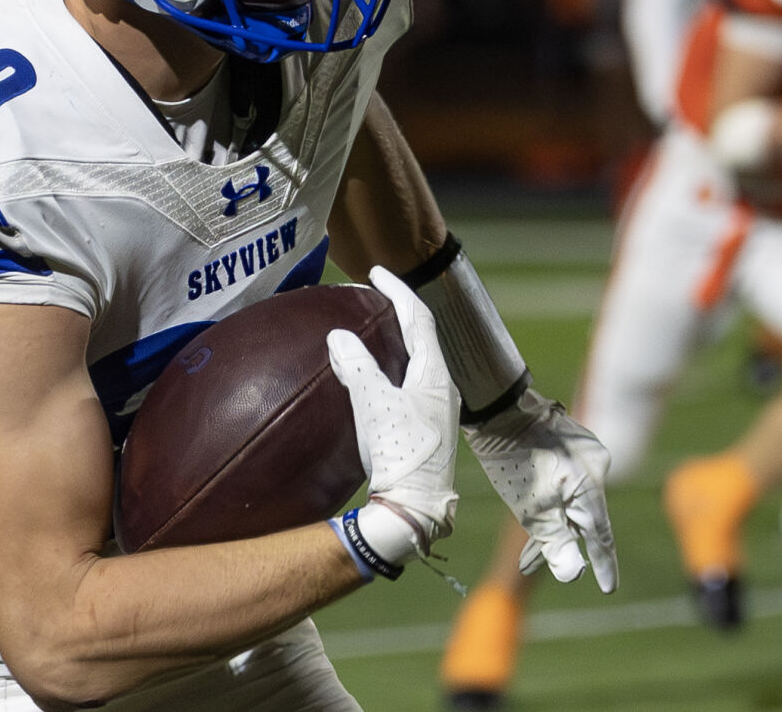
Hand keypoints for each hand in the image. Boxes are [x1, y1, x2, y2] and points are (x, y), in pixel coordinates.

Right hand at [328, 266, 459, 565]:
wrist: (415, 509)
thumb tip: (339, 335)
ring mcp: (437, 410)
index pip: (419, 319)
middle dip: (399, 311)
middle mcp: (442, 388)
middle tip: (375, 294)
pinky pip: (412, 380)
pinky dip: (394, 364)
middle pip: (423, 336)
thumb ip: (357, 365)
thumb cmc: (399, 453)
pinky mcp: (428, 427)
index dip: (398, 291)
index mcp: (435, 375)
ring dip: (398, 338)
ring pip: (418, 359)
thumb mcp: (373, 404)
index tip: (377, 272)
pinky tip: (378, 374)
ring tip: (375, 327)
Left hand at [463, 389, 618, 591]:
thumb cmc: (514, 460)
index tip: (608, 588)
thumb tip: (573, 574)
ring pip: (574, 497)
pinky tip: (531, 504)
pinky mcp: (573, 439)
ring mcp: (586, 450)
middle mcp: (597, 466)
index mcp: (591, 486)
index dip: (602, 565)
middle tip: (527, 564)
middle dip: (560, 541)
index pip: (601, 536)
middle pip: (584, 516)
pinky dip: (553, 496)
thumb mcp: (531, 509)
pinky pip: (569, 477)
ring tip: (519, 541)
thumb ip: (556, 543)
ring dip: (553, 519)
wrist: (499, 406)